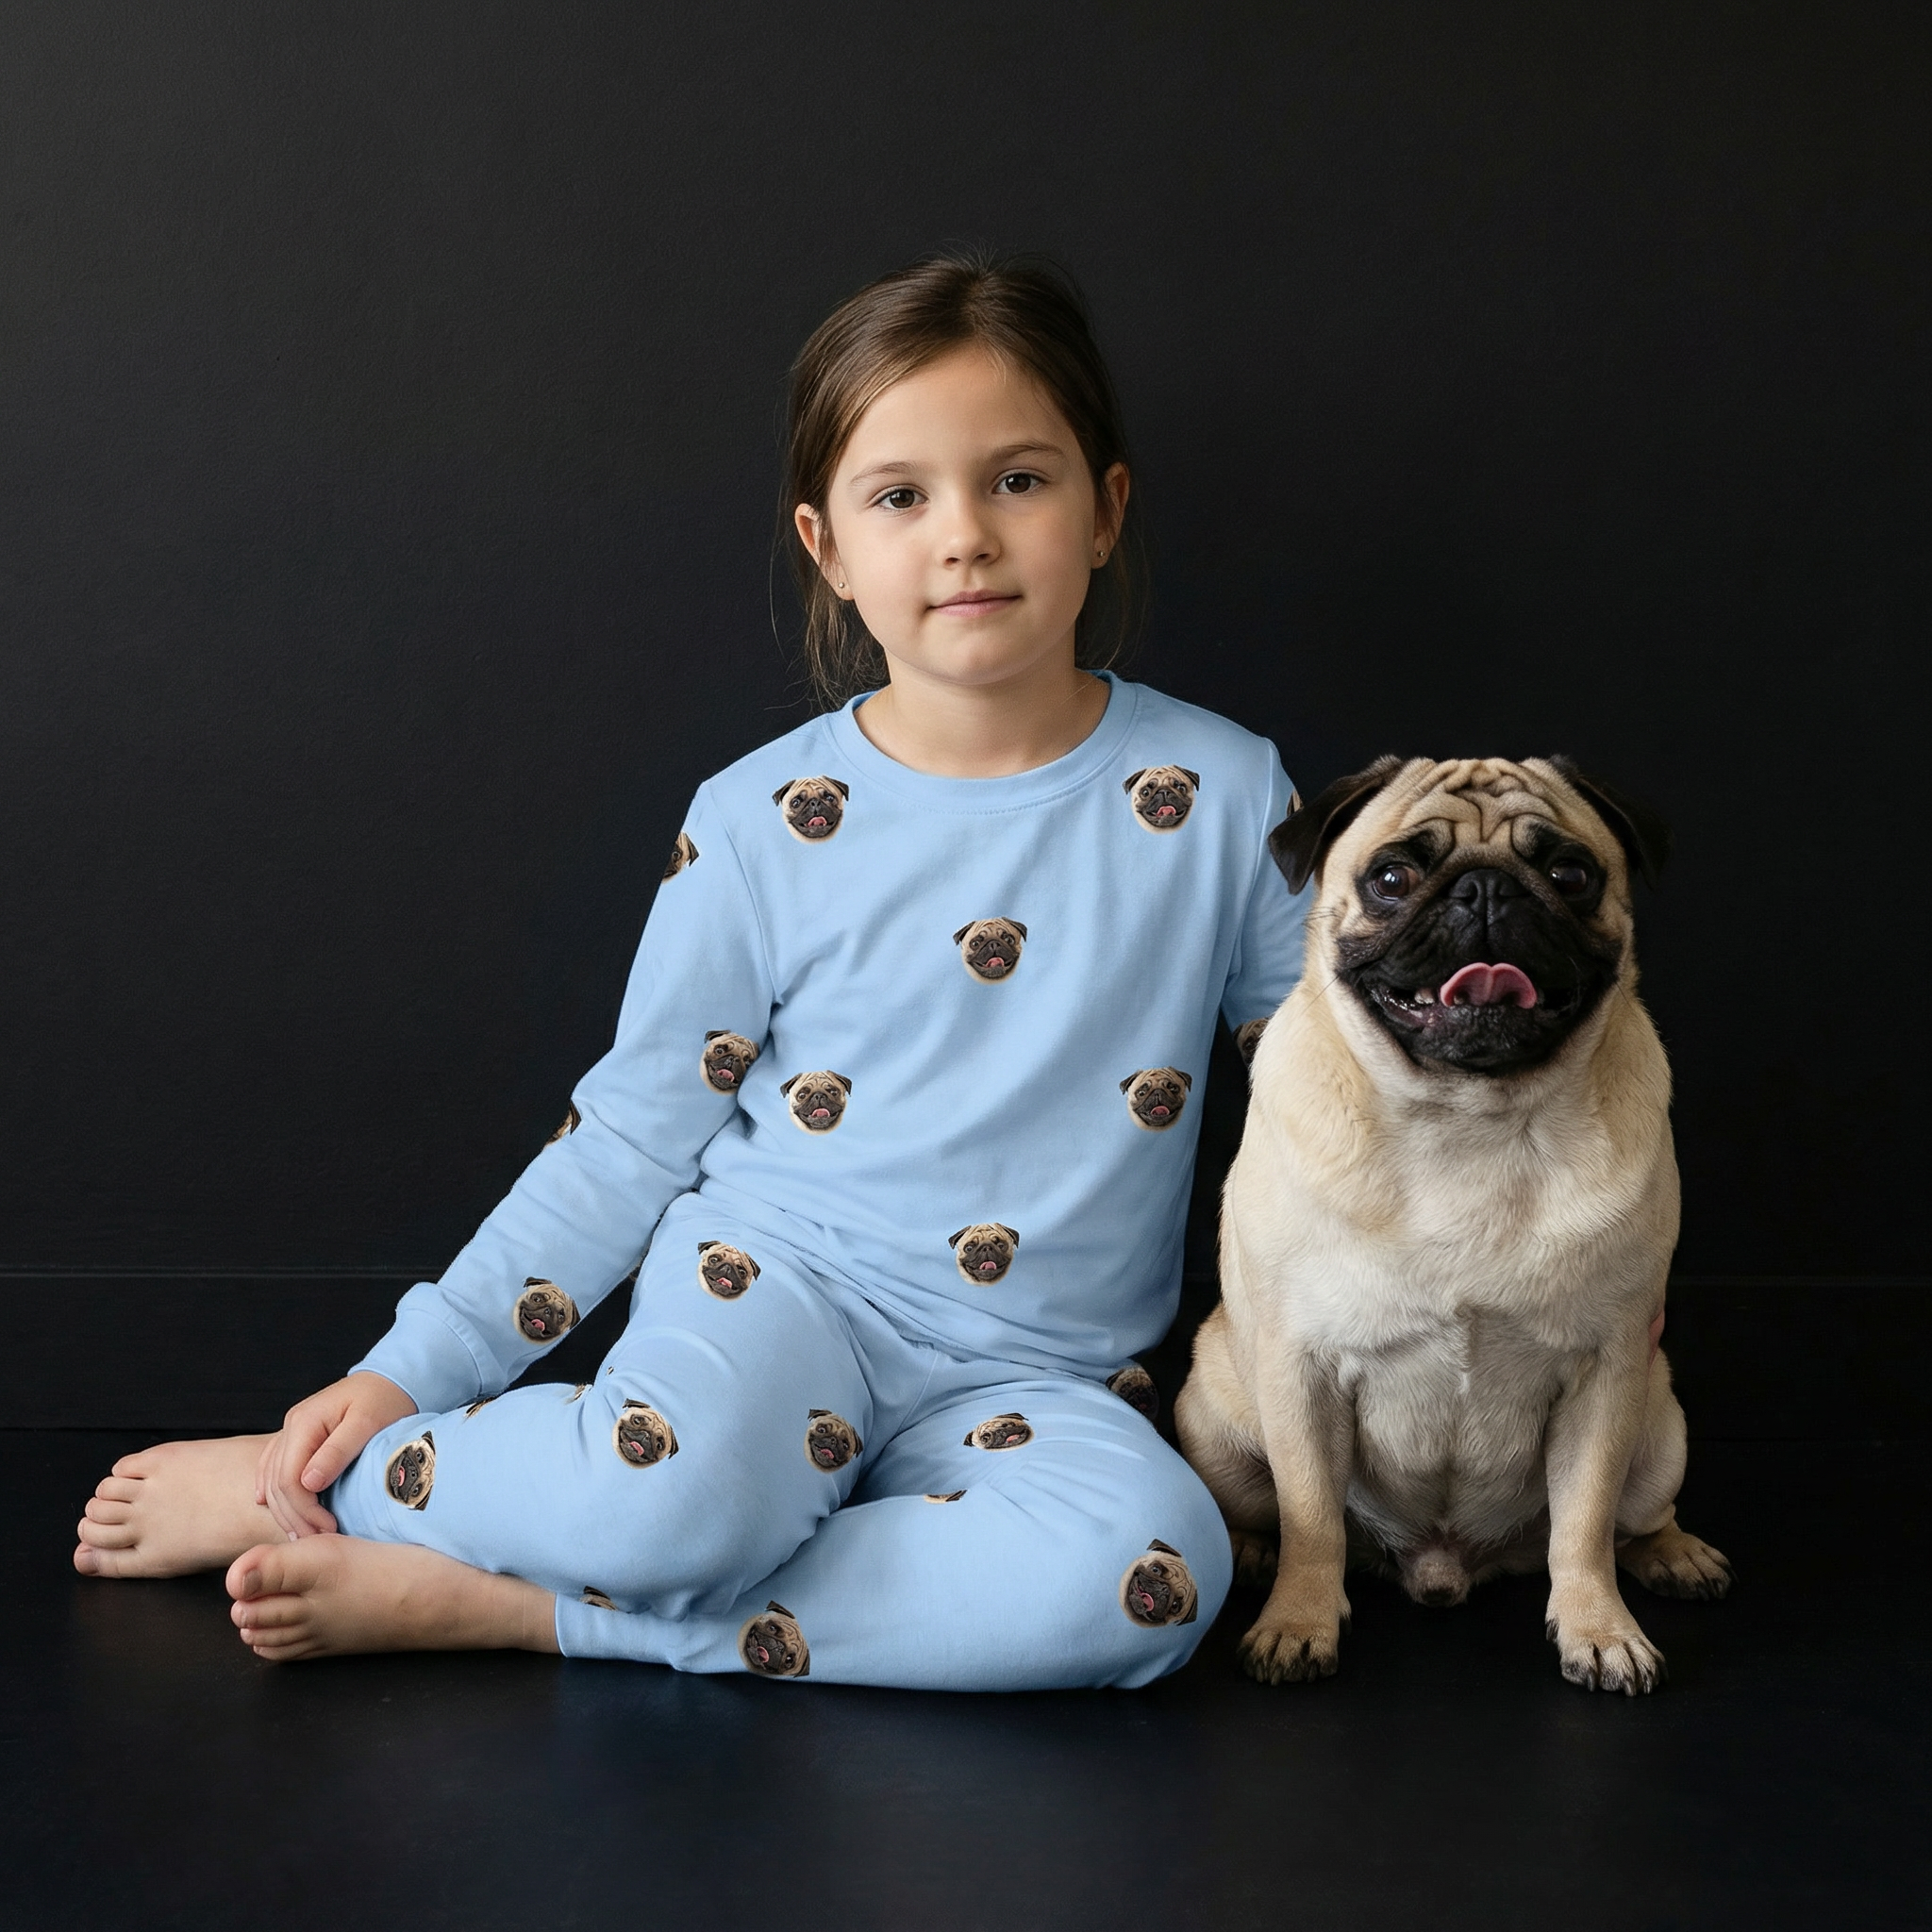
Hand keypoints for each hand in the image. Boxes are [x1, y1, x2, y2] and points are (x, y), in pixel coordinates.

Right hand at [255, 1372, 417, 1538]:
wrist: (390, 1379)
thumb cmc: (385, 1399)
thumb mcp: (367, 1423)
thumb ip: (338, 1451)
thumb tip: (308, 1483)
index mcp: (305, 1422)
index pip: (288, 1478)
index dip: (304, 1510)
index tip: (328, 1528)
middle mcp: (291, 1426)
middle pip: (276, 1484)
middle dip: (295, 1517)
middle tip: (319, 1539)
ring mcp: (290, 1432)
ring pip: (271, 1480)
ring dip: (284, 1510)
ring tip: (304, 1534)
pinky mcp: (297, 1438)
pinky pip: (273, 1469)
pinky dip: (274, 1493)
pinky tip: (276, 1510)